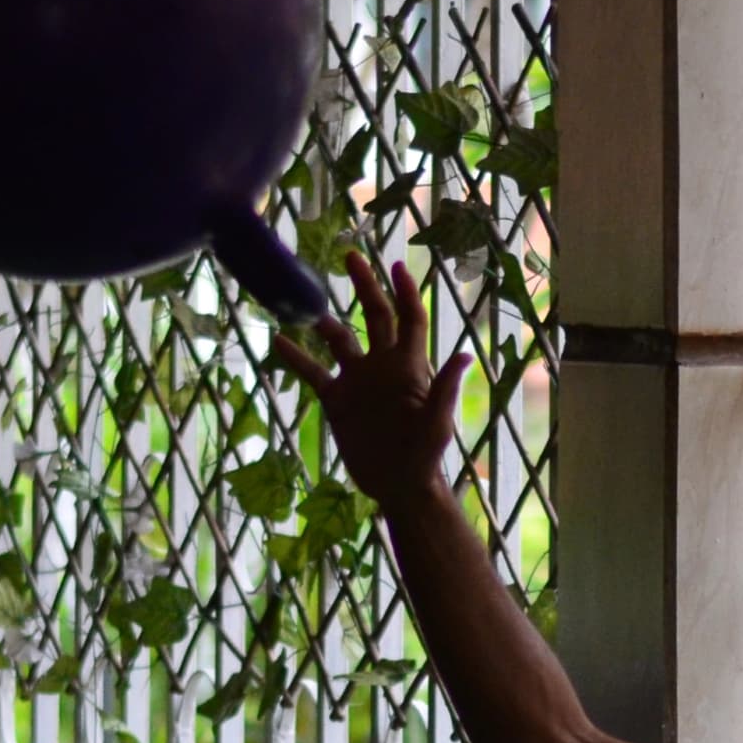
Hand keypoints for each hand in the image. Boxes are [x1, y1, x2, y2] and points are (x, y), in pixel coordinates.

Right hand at [271, 252, 472, 511]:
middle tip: (351, 257)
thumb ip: (445, 387)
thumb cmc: (425, 455)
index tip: (394, 265)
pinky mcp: (337, 400)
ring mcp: (358, 381)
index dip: (404, 291)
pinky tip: (277, 340)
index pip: (408, 318)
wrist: (398, 486)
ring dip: (324, 319)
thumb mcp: (437, 423)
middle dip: (365, 286)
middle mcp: (382, 365)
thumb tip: (465, 354)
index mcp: (408, 365)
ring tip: (304, 298)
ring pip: (339, 339)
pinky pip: (313, 372)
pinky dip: (296, 357)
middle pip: (374, 315)